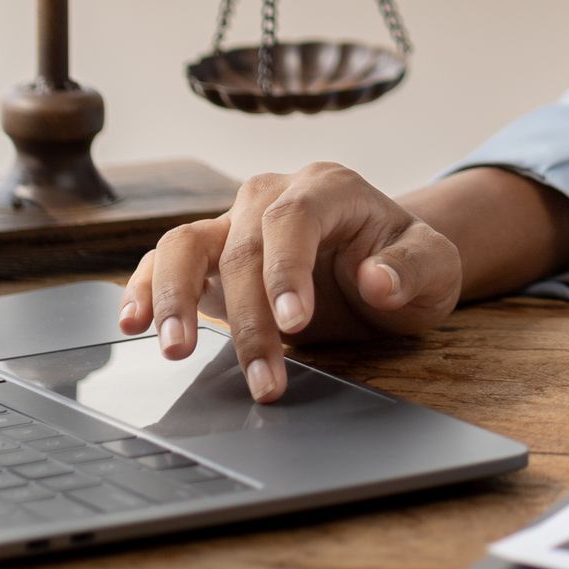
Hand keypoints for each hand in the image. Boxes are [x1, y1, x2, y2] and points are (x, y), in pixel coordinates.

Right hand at [119, 166, 463, 401]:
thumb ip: (414, 268)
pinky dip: (144, 287)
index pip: (293, 218)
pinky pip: (165, 262)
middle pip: (242, 246)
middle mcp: (272, 195)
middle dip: (248, 318)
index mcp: (330, 187)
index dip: (286, 268)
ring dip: (175, 298)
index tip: (294, 323)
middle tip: (264, 380)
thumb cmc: (407, 263)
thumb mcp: (435, 268)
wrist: (387, 266)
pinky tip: (133, 323)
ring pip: (185, 243)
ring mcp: (235, 222)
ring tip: (175, 350)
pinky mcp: (211, 255)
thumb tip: (378, 279)